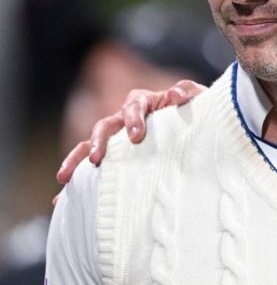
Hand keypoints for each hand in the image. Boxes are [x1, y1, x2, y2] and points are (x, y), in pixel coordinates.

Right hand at [55, 80, 203, 186]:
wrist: (198, 127)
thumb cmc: (196, 112)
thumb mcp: (198, 99)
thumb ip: (189, 92)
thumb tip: (175, 94)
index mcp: (145, 103)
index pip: (134, 106)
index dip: (133, 119)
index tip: (137, 136)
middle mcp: (125, 119)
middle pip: (106, 125)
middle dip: (99, 141)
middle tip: (96, 158)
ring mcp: (117, 138)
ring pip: (89, 144)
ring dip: (76, 159)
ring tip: (64, 177)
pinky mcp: (115, 157)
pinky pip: (90, 167)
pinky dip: (76, 181)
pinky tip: (61, 201)